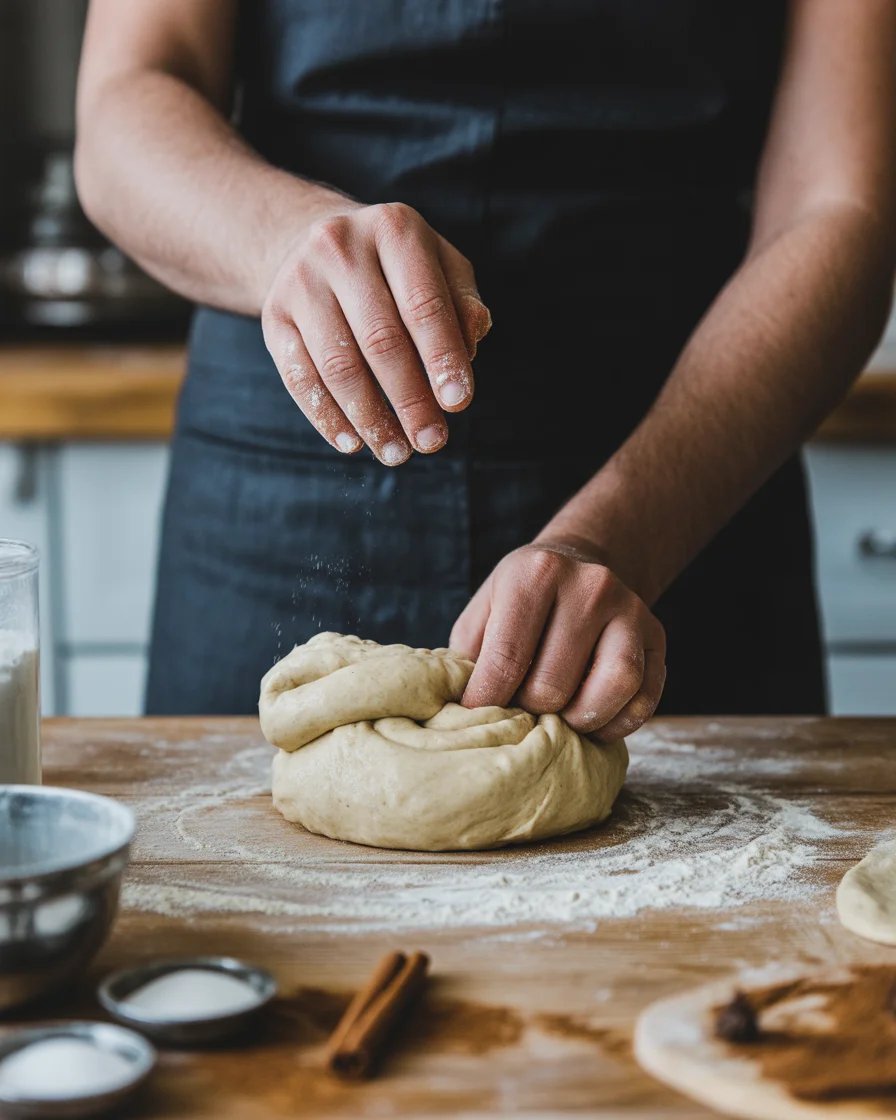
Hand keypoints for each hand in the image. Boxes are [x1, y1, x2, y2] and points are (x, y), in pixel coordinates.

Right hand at [261, 199, 490, 463]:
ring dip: (370, 418)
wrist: (314, 241)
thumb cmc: (397, 267)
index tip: (458, 404)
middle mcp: (341, 247)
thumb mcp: (439, 266)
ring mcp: (301, 281)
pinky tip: (352, 443)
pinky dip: (326, 416)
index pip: (424, 304)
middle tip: (432, 442)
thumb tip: (472, 344)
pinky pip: (299, 376)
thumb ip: (462, 303)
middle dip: (410, 399)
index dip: (442, 358)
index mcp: (394, 229)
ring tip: (396, 452)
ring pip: (338, 364)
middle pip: (381, 339)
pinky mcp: (274, 315)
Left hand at [450, 540, 665, 739]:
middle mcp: (589, 585)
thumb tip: (459, 710)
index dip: (487, 700)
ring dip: (579, 721)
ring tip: (559, 721)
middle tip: (519, 709)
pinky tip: (592, 721)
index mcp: (536, 573)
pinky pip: (645, 698)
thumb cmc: (520, 601)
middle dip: (529, 709)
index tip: (478, 714)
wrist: (579, 564)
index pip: (507, 658)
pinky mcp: (657, 636)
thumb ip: (468, 656)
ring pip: (613, 686)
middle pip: (554, 683)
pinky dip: (618, 724)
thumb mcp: (483, 611)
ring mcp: (630, 609)